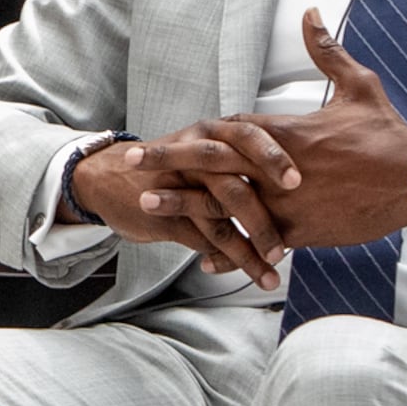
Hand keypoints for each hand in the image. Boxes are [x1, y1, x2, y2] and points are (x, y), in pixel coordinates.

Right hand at [69, 133, 290, 282]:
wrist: (107, 177)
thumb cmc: (172, 166)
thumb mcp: (206, 147)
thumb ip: (244, 157)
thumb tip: (297, 180)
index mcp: (211, 133)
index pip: (248, 138)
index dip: (274, 158)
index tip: (299, 182)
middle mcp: (194, 155)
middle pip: (234, 185)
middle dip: (263, 220)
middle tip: (285, 247)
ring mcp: (176, 185)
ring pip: (219, 220)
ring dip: (248, 250)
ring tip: (271, 271)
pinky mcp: (162, 213)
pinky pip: (200, 238)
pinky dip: (224, 258)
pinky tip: (242, 271)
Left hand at [131, 8, 406, 269]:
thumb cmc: (388, 134)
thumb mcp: (358, 86)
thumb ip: (327, 51)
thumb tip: (310, 13)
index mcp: (285, 133)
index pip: (229, 131)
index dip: (195, 135)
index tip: (164, 135)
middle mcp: (276, 167)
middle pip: (212, 163)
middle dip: (170, 162)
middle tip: (133, 164)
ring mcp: (285, 202)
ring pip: (225, 205)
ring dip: (185, 206)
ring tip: (146, 207)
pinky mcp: (301, 231)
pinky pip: (257, 243)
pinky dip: (231, 252)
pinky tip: (204, 261)